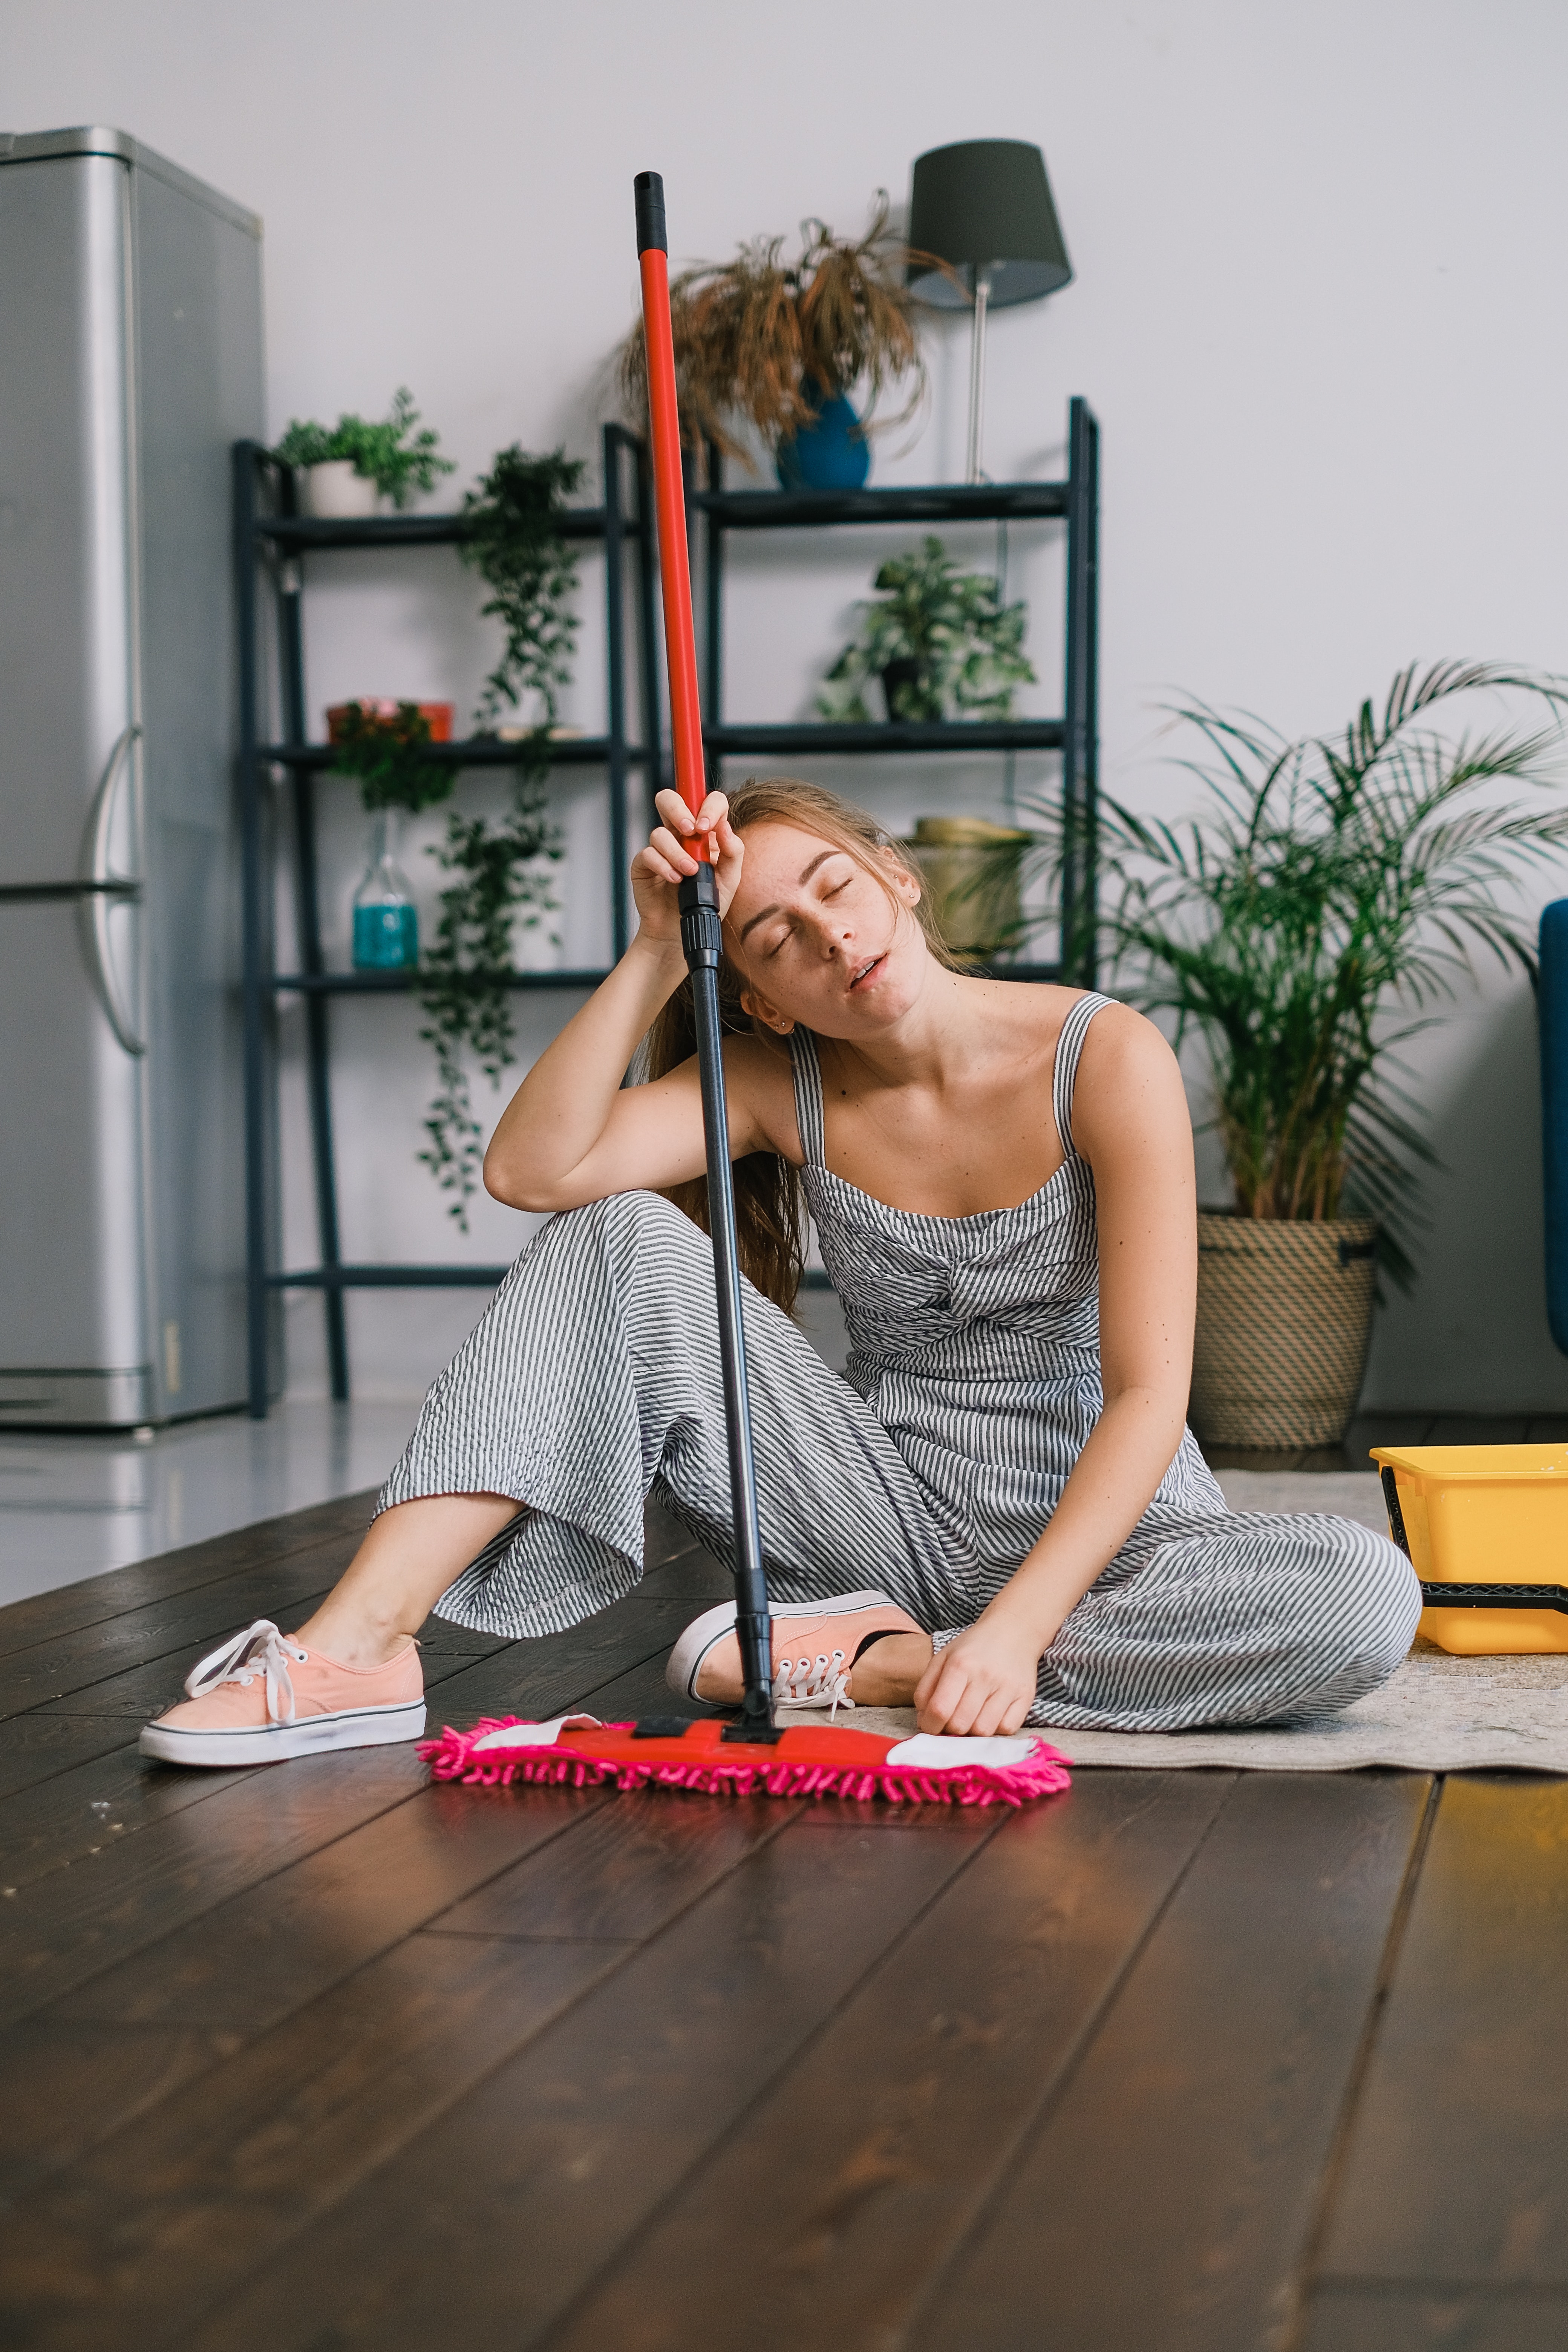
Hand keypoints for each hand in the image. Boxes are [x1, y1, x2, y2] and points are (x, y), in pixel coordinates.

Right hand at [630, 789, 742, 952]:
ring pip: (659, 832)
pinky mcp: (644, 864)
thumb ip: (733, 852)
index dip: (707, 806)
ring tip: (688, 872)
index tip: (707, 826)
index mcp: (703, 832)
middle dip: (679, 810)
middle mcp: (679, 835)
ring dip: (676, 852)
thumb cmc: (706, 901)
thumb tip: (725, 826)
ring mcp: (660, 848)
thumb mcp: (729, 879)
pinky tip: (674, 880)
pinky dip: (663, 866)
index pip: (705, 801)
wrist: (682, 929)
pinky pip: (647, 854)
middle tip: (691, 830)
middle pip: (670, 800)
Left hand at [912, 1610, 1044, 1736]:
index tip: (930, 1725)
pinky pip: (1007, 1729)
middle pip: (960, 1724)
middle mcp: (985, 1676)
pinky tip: (991, 1715)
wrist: (1013, 1632)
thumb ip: (926, 1689)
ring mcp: (1008, 1688)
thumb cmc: (973, 1648)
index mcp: (960, 1664)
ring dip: (973, 1730)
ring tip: (972, 1716)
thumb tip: (924, 1721)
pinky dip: (996, 1729)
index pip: (940, 1709)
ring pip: (983, 1731)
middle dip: (950, 1729)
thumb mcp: (943, 1658)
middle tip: (952, 1718)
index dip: (930, 1726)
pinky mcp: (1026, 1697)